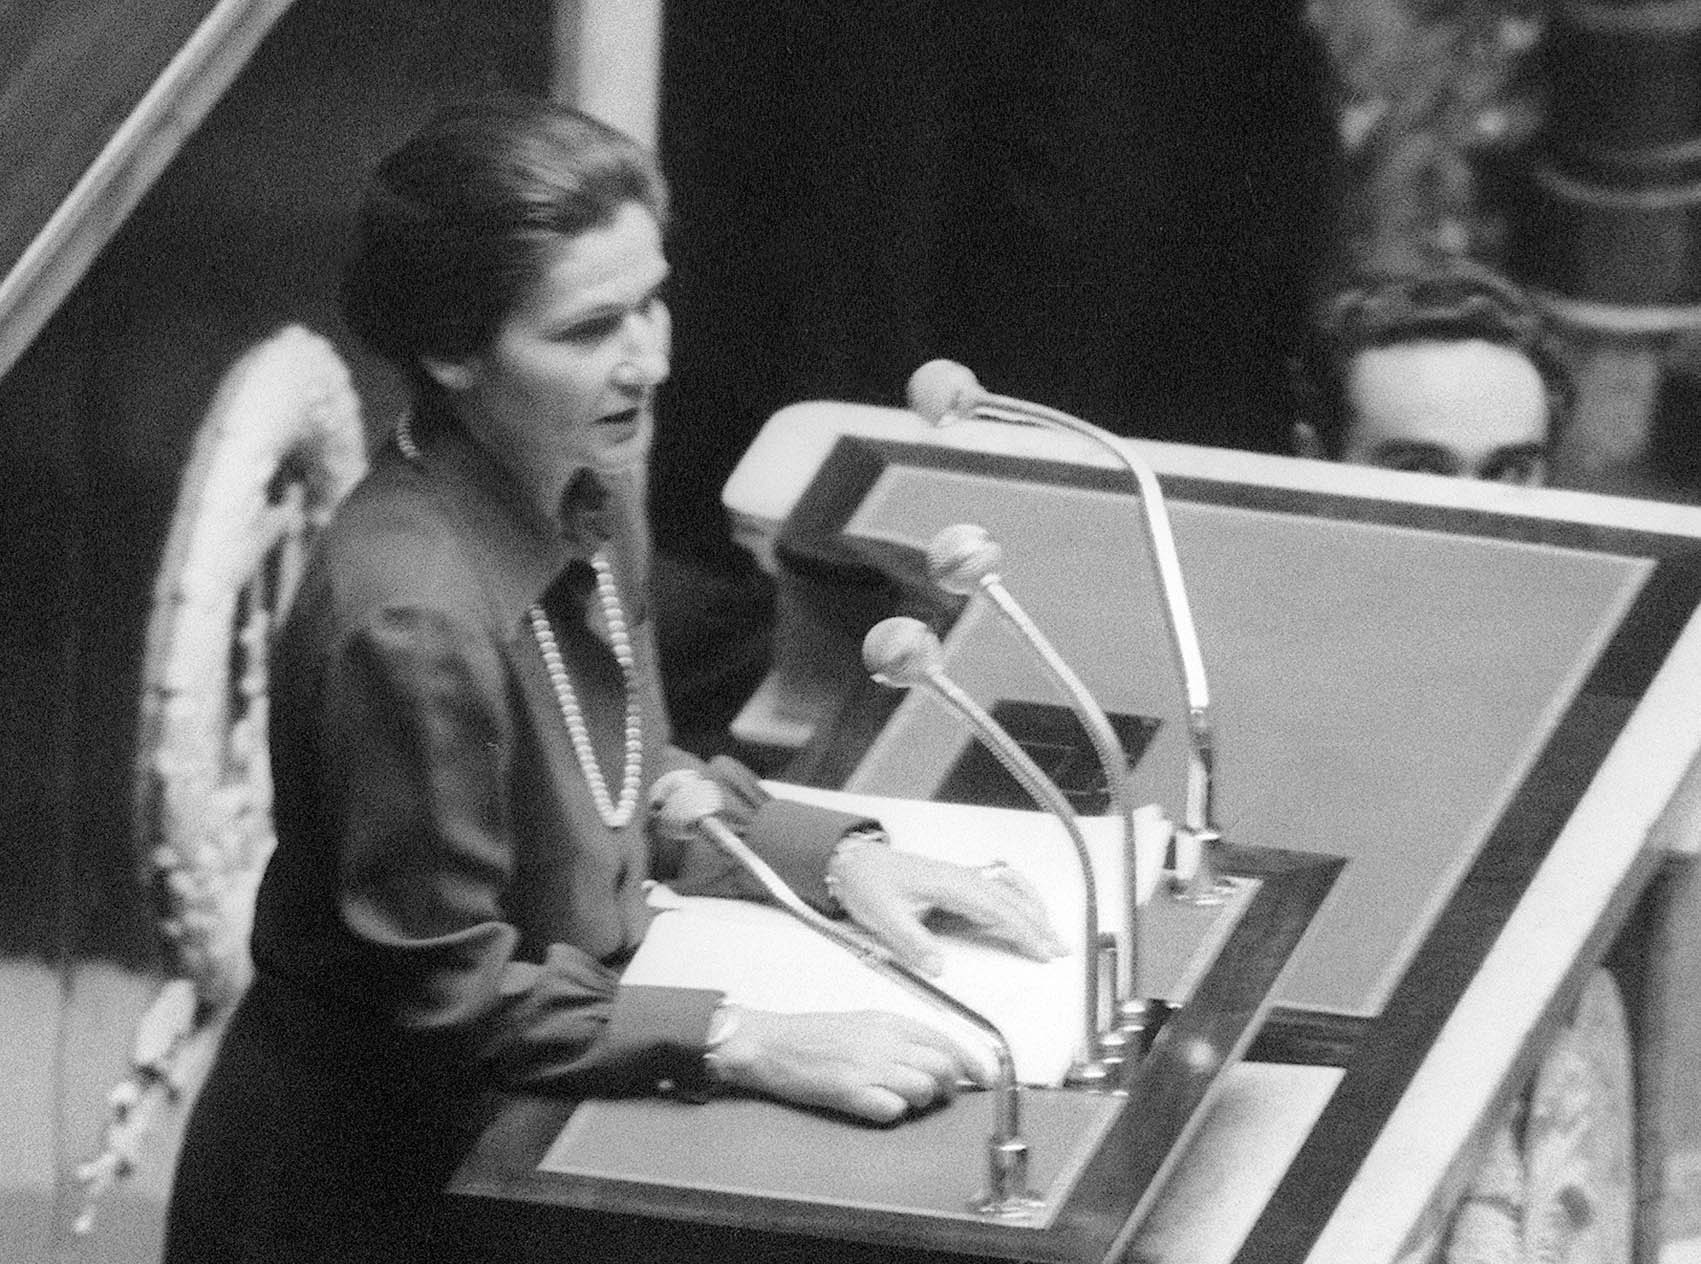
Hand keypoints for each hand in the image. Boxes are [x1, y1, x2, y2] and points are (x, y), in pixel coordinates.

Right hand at [709, 1007, 985, 1123]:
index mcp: (889, 1021)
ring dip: (921, 1101)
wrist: (772, 1043)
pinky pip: (893, 1109)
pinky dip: (893, 1112)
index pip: (946, 1041)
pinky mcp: (851, 1091)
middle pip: (942, 1066)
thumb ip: (899, 1036)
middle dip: (949, 1086)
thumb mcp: (863, 1023)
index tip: (984, 1078)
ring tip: (902, 1099)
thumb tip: (934, 1055)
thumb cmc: (814, 1035)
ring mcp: (868, 1066)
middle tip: (939, 1094)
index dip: (971, 1063)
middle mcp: (884, 1040)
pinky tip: (878, 1106)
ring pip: (924, 1089)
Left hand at [830, 848, 1066, 975]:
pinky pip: (996, 888)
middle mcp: (961, 877)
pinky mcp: (956, 882)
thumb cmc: (868, 886)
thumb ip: (912, 942)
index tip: (1042, 950)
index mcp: (949, 885)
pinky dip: (1017, 899)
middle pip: (1010, 900)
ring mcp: (960, 877)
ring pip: (1007, 891)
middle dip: (1038, 924)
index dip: (1023, 930)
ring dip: (1032, 910)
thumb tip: (940, 968)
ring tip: (1052, 933)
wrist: (852, 861)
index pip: (996, 908)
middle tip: (1061, 949)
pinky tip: (1026, 909)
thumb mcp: (883, 917)